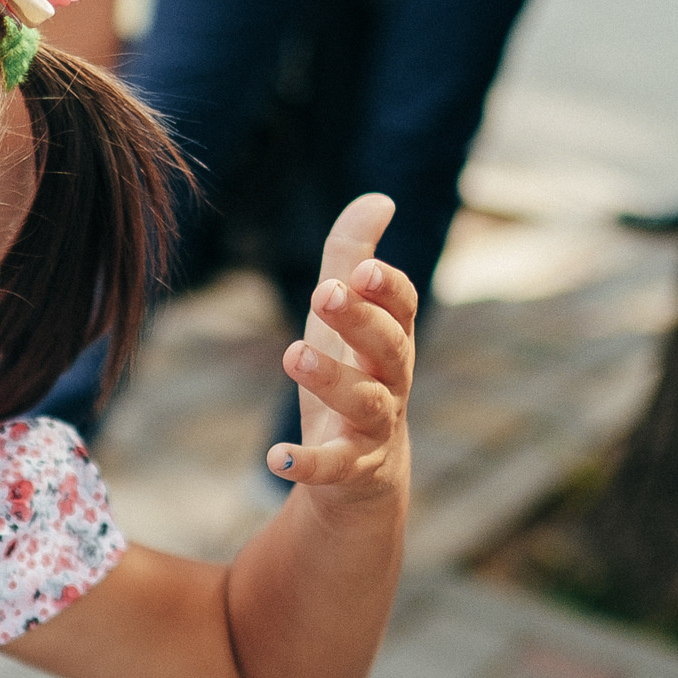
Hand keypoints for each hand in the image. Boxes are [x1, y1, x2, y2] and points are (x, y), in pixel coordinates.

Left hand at [269, 193, 415, 500]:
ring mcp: (375, 427)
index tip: (363, 270)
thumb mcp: (346, 321)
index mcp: (391, 339)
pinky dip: (307, 464)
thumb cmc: (355, 378)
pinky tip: (275, 458)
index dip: (387, 290)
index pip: (401, 308)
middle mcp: (391, 381)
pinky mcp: (351, 470)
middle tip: (323, 292)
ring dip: (331, 378)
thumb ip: (353, 258)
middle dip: (361, 319)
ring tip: (293, 354)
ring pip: (364, 402)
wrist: (365, 477)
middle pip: (389, 348)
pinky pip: (333, 467)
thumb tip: (379, 200)